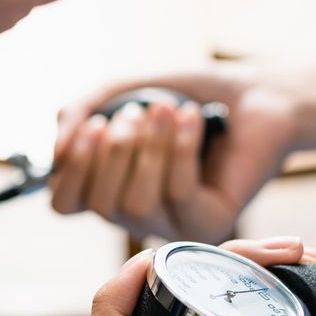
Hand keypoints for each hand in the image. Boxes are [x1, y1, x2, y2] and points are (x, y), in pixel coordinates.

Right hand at [50, 67, 297, 242]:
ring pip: (136, 203)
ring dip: (149, 148)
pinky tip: (193, 119)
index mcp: (110, 187)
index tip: (93, 125)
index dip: (70, 169)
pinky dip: (181, 150)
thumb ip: (78, 113)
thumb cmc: (189, 95)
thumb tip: (56, 151)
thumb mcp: (122, 91)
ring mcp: (174, 224)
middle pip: (100, 205)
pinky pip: (179, 195)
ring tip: (168, 109)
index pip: (65, 203)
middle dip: (114, 152)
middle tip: (137, 112)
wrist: (259, 95)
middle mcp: (138, 213)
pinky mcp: (211, 224)